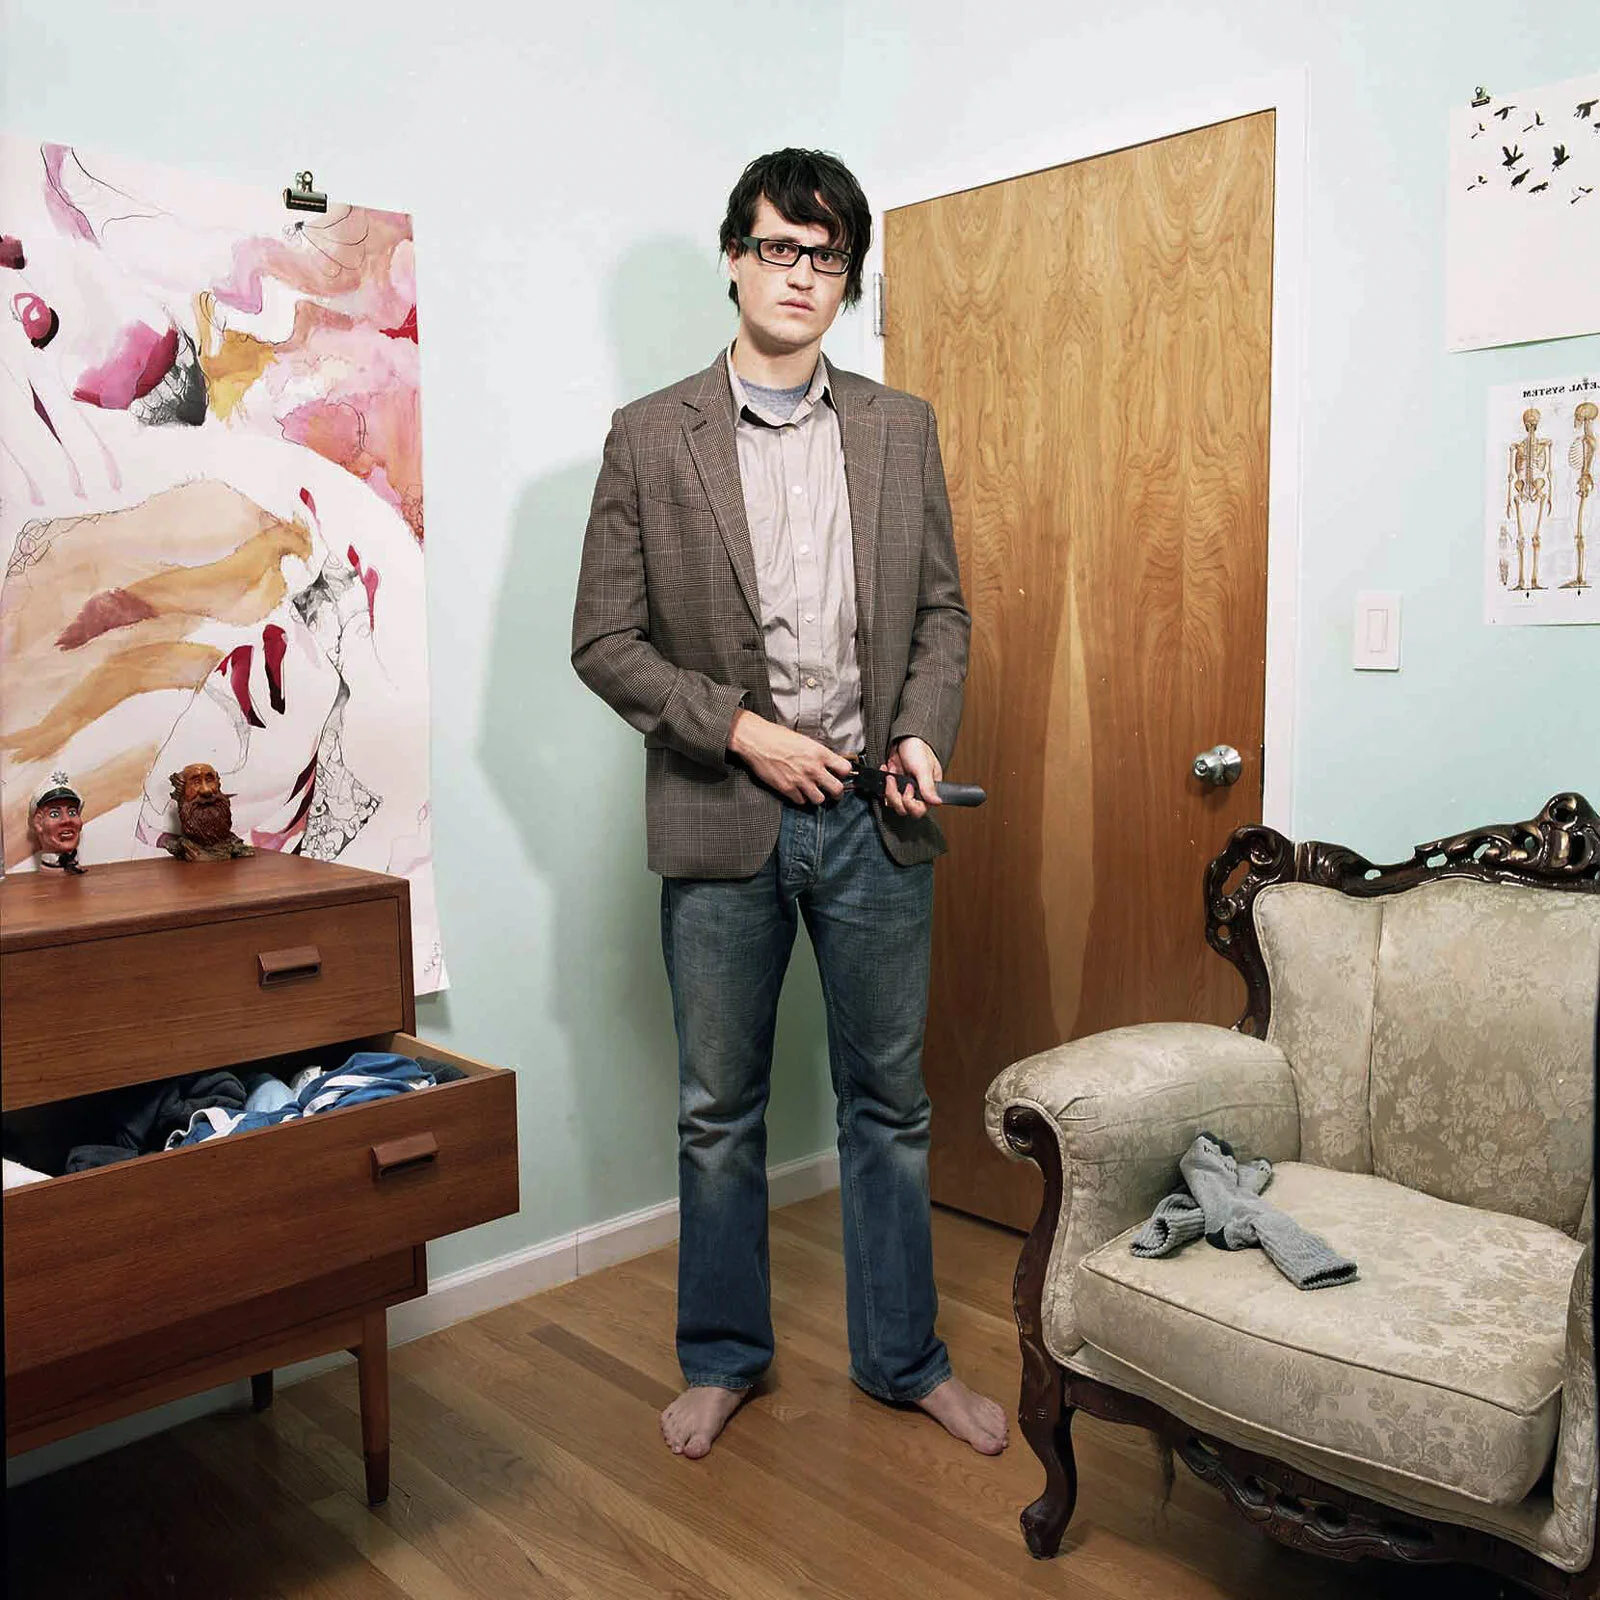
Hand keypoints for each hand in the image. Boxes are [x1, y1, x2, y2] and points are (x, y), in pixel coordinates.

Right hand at [728, 711, 852, 804]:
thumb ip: (818, 753)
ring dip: (818, 796)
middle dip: (837, 791)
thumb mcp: (804, 740)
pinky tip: (798, 790)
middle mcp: (813, 768)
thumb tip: (829, 762)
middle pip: (837, 789)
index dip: (844, 773)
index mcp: (819, 753)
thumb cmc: (777, 737)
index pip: (845, 769)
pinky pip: (801, 801)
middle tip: (833, 790)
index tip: (840, 774)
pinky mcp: (787, 788)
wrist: (757, 741)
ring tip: (814, 791)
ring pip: (820, 800)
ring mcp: (800, 780)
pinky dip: (801, 798)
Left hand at [882, 737, 941, 820]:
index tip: (908, 787)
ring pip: (893, 803)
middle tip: (894, 780)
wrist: (904, 737)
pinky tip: (886, 770)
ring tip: (890, 773)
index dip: (910, 803)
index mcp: (928, 790)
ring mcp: (904, 789)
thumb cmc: (918, 748)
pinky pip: (886, 793)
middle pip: (904, 809)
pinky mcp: (894, 784)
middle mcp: (917, 792)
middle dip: (895, 795)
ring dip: (889, 789)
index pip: (920, 809)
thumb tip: (937, 802)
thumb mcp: (924, 767)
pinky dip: (884, 783)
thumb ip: (928, 786)